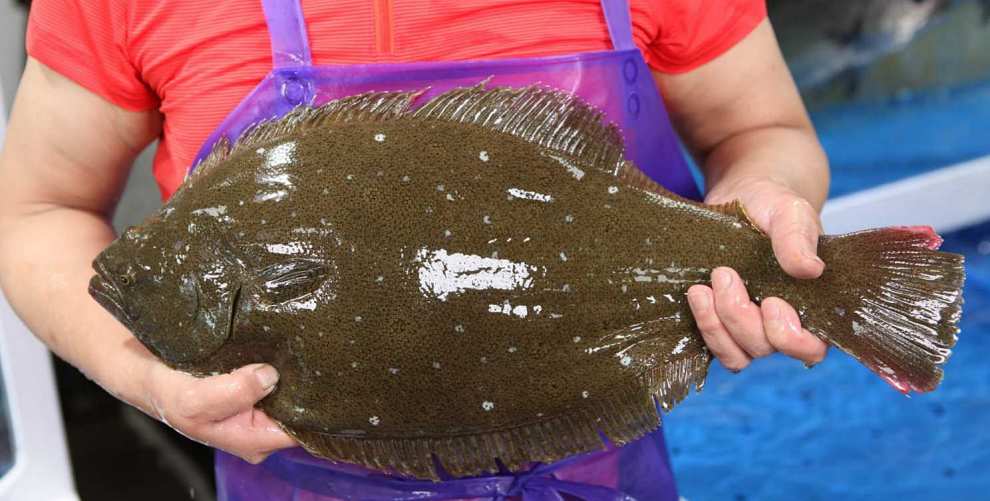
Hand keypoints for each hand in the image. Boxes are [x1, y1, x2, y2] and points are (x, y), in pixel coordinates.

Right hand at [144, 361, 296, 462]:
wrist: (151, 372)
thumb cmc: (169, 393)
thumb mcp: (194, 399)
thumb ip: (234, 393)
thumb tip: (270, 376)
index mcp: (255, 441)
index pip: (301, 429)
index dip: (308, 405)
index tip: (309, 377)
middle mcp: (262, 427)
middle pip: (300, 407)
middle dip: (300, 384)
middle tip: (297, 354)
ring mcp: (261, 407)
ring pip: (290, 388)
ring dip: (288, 369)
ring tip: (286, 346)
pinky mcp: (256, 387)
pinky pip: (278, 375)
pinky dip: (276, 360)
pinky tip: (275, 344)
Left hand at [686, 176, 828, 371]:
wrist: (744, 200)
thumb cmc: (774, 207)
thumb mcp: (789, 212)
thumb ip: (799, 238)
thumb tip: (811, 269)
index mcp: (813, 305)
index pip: (810, 348)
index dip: (789, 337)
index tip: (771, 302)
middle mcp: (783, 324)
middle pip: (764, 348)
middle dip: (739, 316)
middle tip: (724, 273)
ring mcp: (751, 327)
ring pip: (736, 355)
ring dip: (715, 326)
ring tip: (701, 289)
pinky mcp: (723, 323)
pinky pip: (713, 344)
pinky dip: (703, 324)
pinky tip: (696, 294)